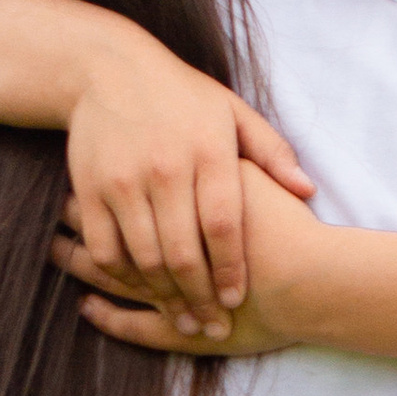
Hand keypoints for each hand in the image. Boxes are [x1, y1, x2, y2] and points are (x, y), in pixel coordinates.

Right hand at [62, 37, 313, 339]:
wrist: (108, 68)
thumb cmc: (181, 95)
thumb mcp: (232, 111)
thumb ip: (271, 152)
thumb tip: (307, 191)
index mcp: (208, 152)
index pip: (224, 226)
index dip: (232, 271)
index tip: (237, 301)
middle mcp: (165, 169)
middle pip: (184, 252)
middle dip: (200, 298)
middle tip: (210, 327)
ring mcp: (124, 181)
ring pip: (145, 257)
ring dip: (163, 296)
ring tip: (180, 319)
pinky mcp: (89, 189)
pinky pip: (106, 247)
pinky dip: (123, 276)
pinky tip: (140, 290)